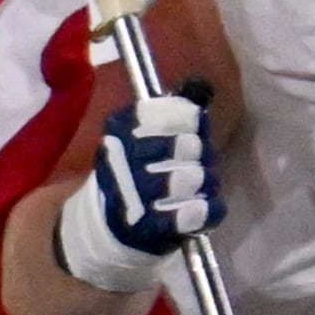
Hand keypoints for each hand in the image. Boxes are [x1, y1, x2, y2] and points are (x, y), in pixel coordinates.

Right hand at [55, 90, 216, 293]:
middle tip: (191, 160)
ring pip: (194, 177)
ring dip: (203, 181)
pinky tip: (202, 207)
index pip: (166, 112)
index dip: (187, 120)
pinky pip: (196, 212)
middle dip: (197, 152)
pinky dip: (206, 209)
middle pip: (188, 145)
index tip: (189, 128)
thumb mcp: (140, 134)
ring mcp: (138, 196)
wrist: (107, 226)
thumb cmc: (134, 171)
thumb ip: (171, 111)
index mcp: (120, 131)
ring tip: (194, 184)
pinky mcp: (151, 229)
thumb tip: (200, 86)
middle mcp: (124, 160)